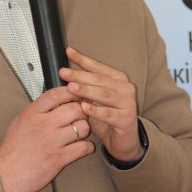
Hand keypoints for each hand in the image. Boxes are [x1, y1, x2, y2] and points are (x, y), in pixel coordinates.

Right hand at [0, 86, 92, 191]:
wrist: (6, 174)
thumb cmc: (12, 150)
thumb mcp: (20, 122)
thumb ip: (37, 111)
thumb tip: (53, 102)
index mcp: (32, 114)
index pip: (56, 94)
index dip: (70, 92)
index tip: (76, 94)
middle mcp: (43, 125)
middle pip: (74, 109)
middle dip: (82, 112)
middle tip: (81, 116)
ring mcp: (52, 142)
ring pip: (82, 127)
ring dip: (85, 130)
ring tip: (80, 133)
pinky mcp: (59, 158)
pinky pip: (83, 147)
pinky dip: (87, 147)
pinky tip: (81, 147)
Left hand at [59, 46, 142, 163]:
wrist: (124, 140)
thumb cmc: (108, 117)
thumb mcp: (95, 99)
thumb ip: (85, 87)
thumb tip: (65, 74)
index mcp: (117, 79)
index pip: (97, 67)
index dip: (82, 59)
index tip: (68, 52)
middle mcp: (124, 88)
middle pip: (99, 79)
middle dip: (80, 75)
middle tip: (64, 72)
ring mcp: (127, 103)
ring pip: (104, 94)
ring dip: (86, 90)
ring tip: (71, 87)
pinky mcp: (126, 119)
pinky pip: (108, 114)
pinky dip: (95, 111)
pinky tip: (84, 108)